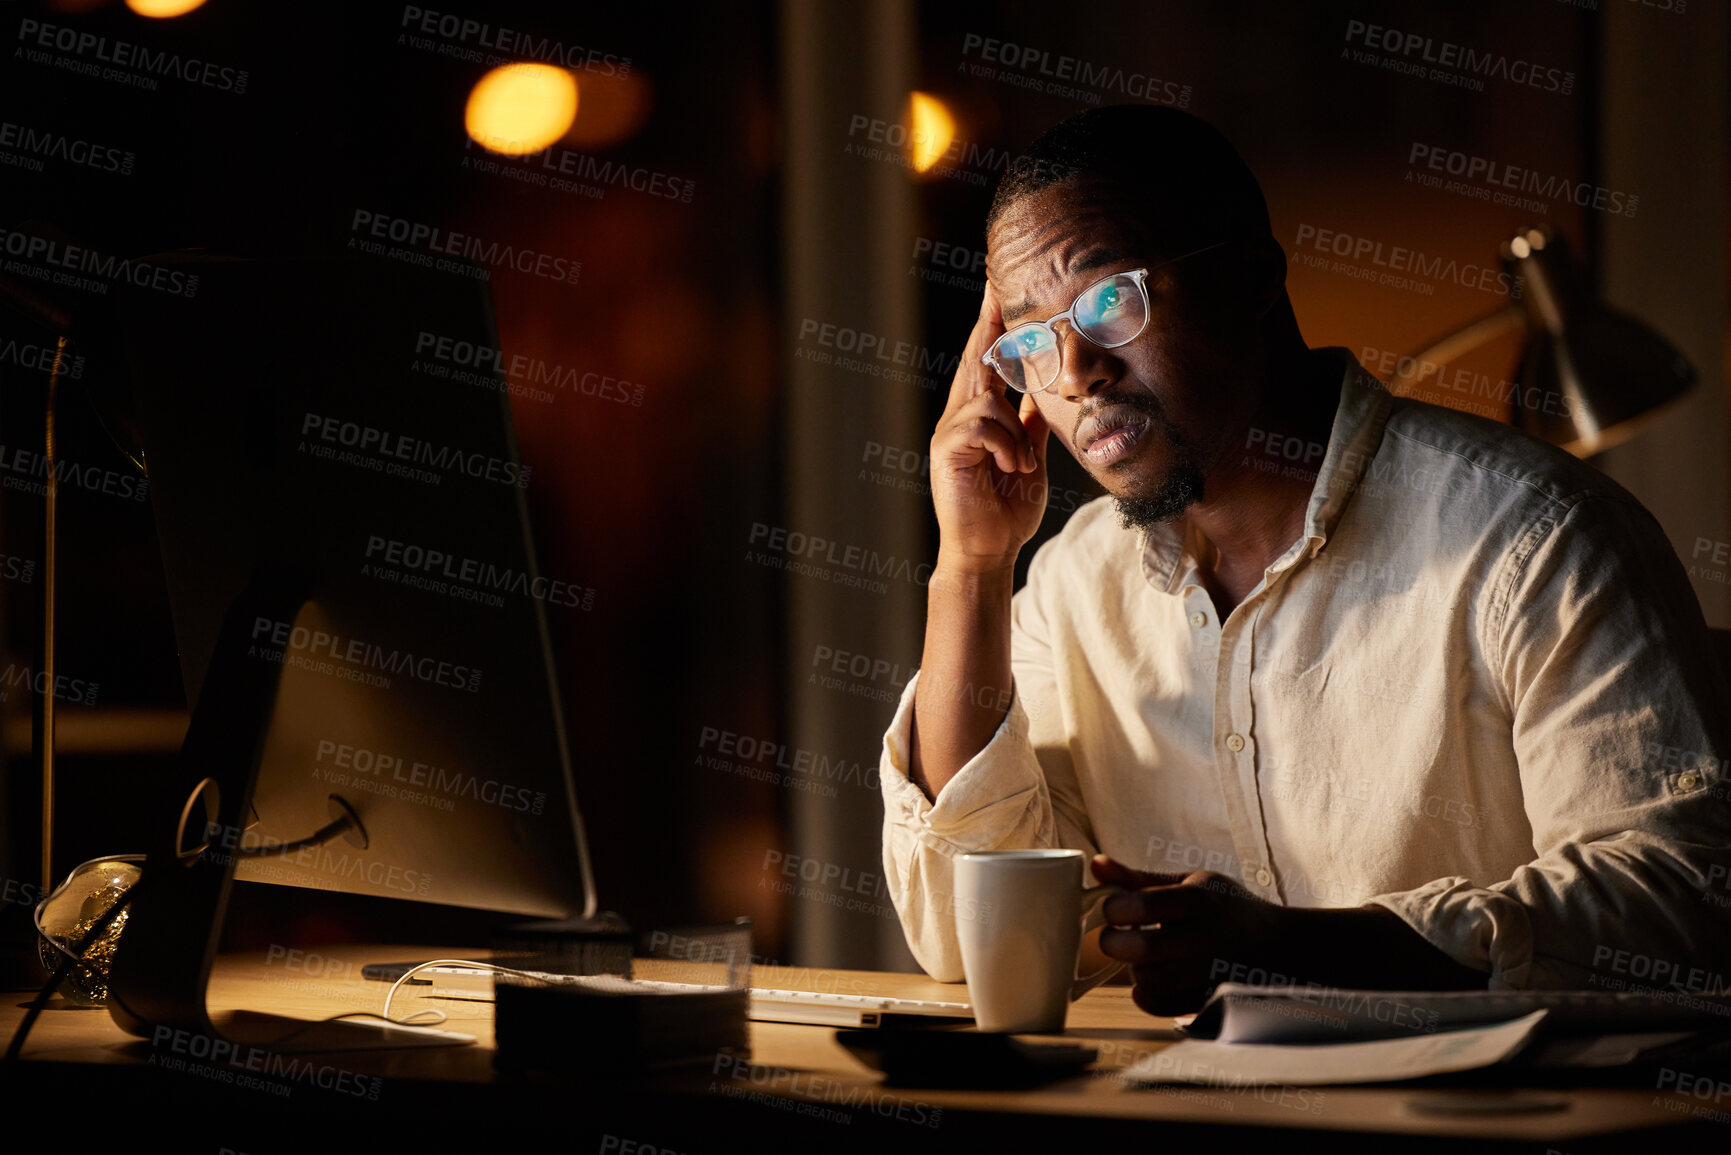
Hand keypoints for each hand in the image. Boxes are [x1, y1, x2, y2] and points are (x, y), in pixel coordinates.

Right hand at [929, 282, 1050, 572]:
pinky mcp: (947, 451)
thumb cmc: (1007, 508)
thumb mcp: (1028, 455)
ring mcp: (949, 433)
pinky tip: (1011, 468)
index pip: (985, 361)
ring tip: (1021, 463)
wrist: (989, 550)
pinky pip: (982, 425)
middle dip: (987, 323)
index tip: (999, 290)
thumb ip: (1029, 421)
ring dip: (1015, 431)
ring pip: (988, 398)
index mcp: (978, 416)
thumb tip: (1042, 389)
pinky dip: (1006, 445)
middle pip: (973, 360)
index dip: (992, 325)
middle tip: (996, 285)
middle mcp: (958, 417)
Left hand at [1091, 855, 1295, 1016]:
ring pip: (1147, 979)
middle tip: (1116, 936)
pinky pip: (1157, 1005)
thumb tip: (1096, 864)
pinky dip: (1146, 994)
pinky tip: (1157, 976)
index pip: (1143, 905)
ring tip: (1146, 956)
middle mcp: (1206, 938)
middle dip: (1114, 942)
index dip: (1114, 908)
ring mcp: (1208, 975)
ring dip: (1134, 968)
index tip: (1113, 909)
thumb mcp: (1190, 884)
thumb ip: (1139, 878)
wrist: (1280, 947)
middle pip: (1141, 948)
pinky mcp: (1207, 1001)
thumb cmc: (1226, 908)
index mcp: (1199, 900)